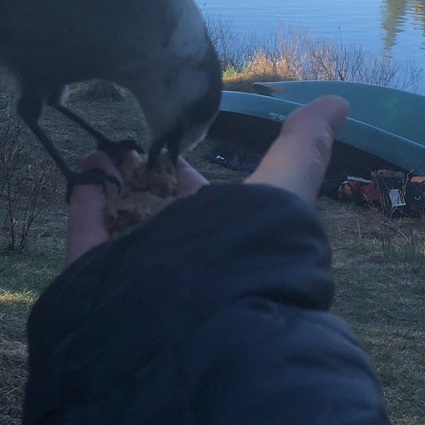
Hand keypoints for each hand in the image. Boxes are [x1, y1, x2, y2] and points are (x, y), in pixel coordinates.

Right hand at [65, 95, 348, 264]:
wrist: (196, 321)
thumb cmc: (247, 250)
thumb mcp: (285, 188)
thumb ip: (304, 147)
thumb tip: (338, 103)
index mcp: (222, 240)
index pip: (202, 203)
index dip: (187, 177)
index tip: (172, 149)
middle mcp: (182, 256)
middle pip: (158, 214)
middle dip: (145, 179)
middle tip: (131, 147)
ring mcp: (137, 268)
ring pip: (121, 220)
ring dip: (114, 183)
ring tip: (105, 149)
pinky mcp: (98, 274)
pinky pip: (88, 231)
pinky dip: (86, 198)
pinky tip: (87, 165)